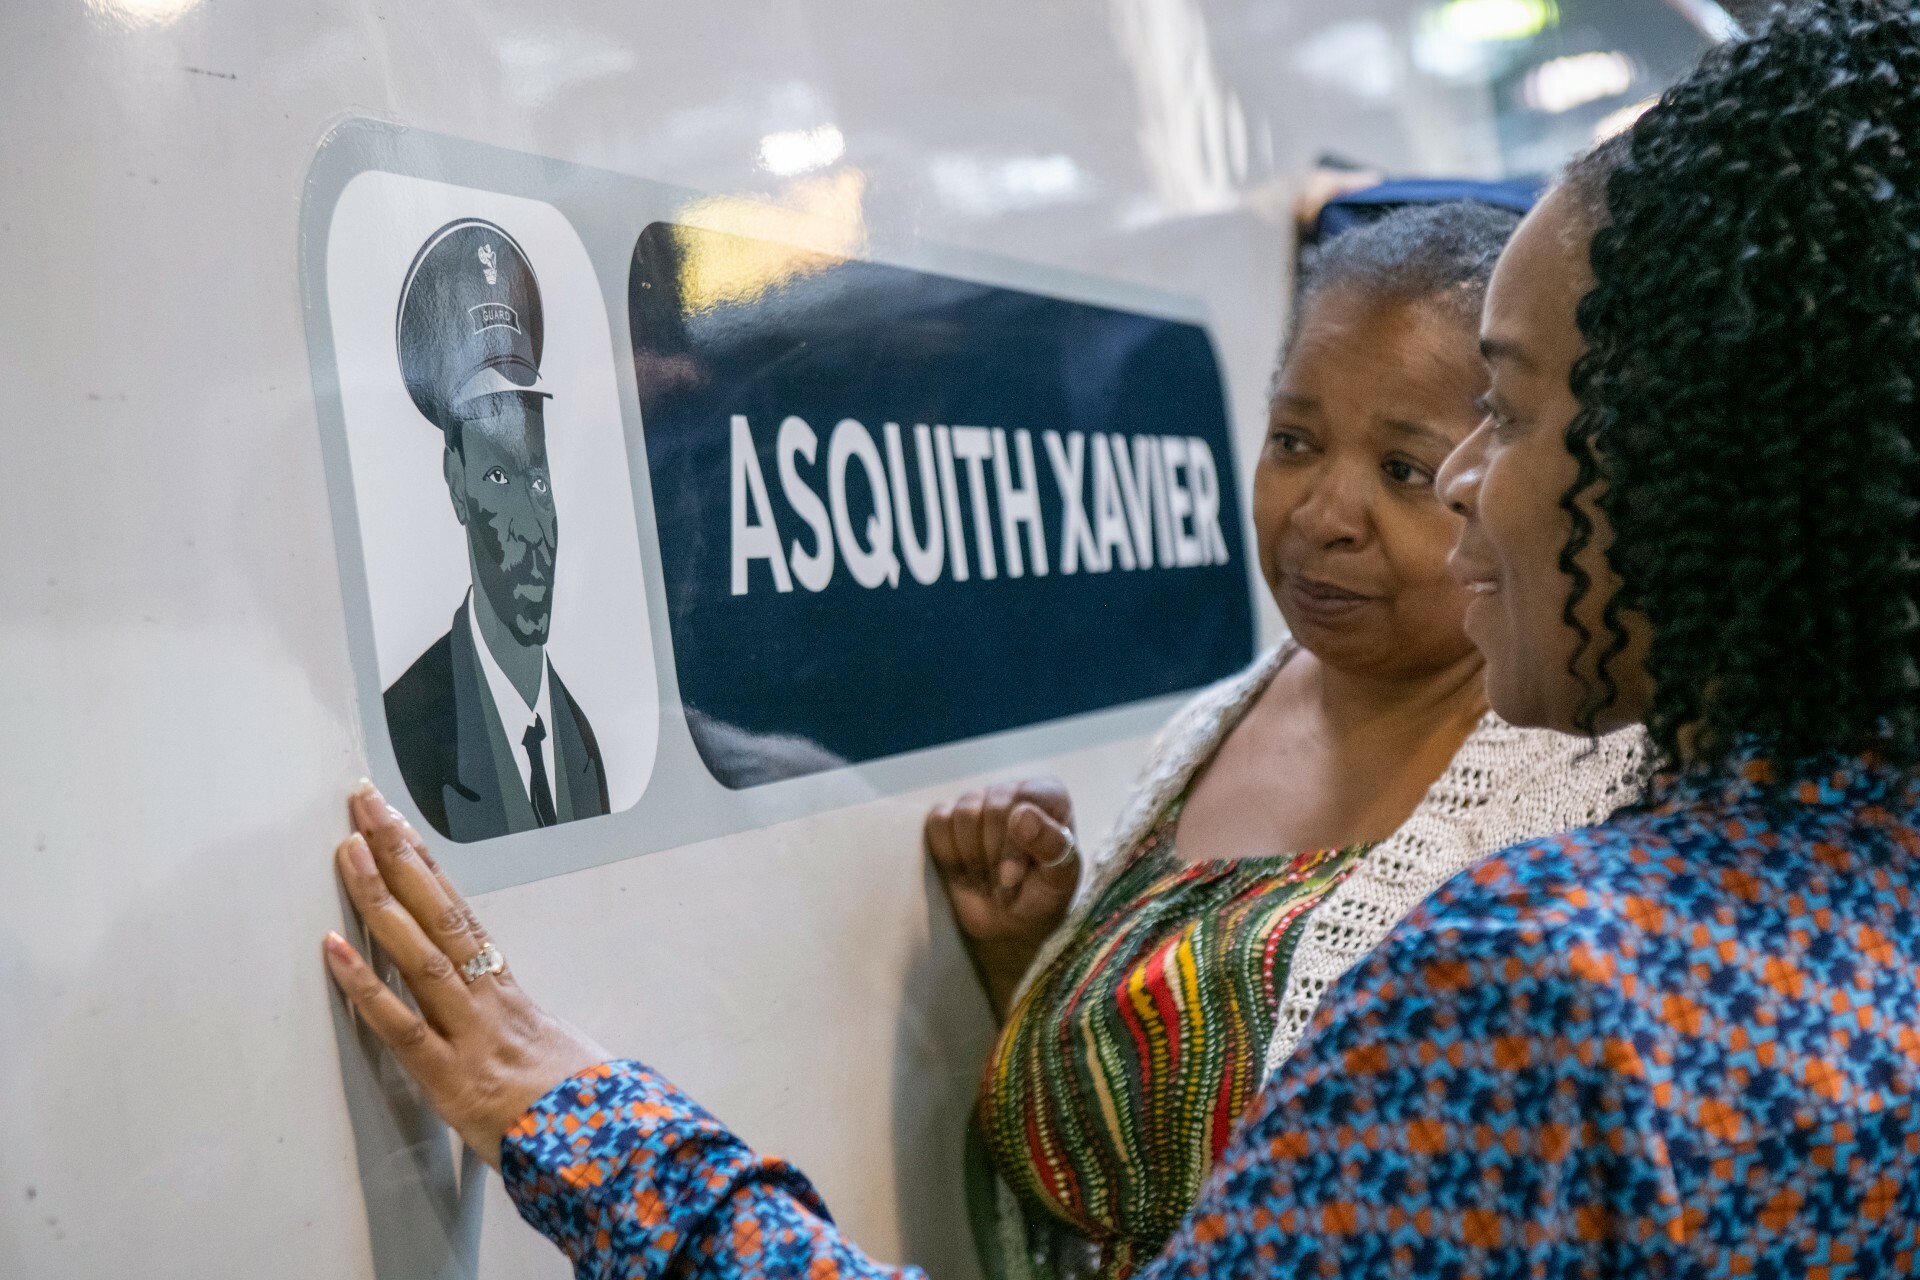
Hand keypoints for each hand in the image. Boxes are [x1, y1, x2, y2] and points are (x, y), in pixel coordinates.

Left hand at [322, 782, 608, 1168]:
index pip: (459, 912)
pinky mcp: (450, 1078)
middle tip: (363, 801)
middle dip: (398, 853)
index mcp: (507, 990)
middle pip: (439, 912)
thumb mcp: (553, 1049)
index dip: (424, 864)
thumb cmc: (582, 1105)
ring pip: (420, 953)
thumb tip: (500, 1012)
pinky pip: (401, 1025)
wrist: (612, 1149)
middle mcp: (488, 999)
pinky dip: (364, 985)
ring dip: (380, 898)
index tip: (394, 820)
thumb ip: (517, 1025)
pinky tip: (332, 949)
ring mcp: (469, 1034)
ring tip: (348, 850)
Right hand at [925, 777, 1077, 1016]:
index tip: (1012, 878)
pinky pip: (938, 822)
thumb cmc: (1042, 897)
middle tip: (1003, 883)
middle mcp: (1013, 792)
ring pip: (963, 813)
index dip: (1013, 843)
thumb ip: (1050, 845)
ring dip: (972, 857)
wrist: (1010, 925)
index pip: (1024, 801)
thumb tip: (1022, 814)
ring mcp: (979, 802)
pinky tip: (966, 869)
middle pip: (991, 807)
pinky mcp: (949, 818)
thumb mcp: (1059, 880)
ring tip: (987, 877)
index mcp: (1049, 797)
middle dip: (993, 855)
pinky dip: (948, 853)